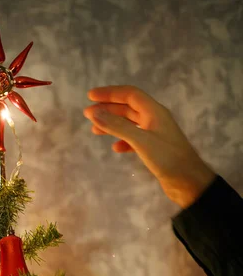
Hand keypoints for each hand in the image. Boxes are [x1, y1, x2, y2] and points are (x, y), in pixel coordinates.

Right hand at [83, 85, 215, 207]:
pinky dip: (123, 140)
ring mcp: (155, 134)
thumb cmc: (167, 158)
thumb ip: (116, 126)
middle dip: (108, 109)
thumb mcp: (140, 140)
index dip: (109, 93)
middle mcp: (155, 119)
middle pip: (128, 108)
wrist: (188, 182)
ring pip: (130, 124)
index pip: (129, 94)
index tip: (90, 97)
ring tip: (95, 130)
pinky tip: (115, 147)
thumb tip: (93, 113)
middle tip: (88, 114)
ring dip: (112, 125)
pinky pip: (134, 139)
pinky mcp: (154, 149)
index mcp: (154, 111)